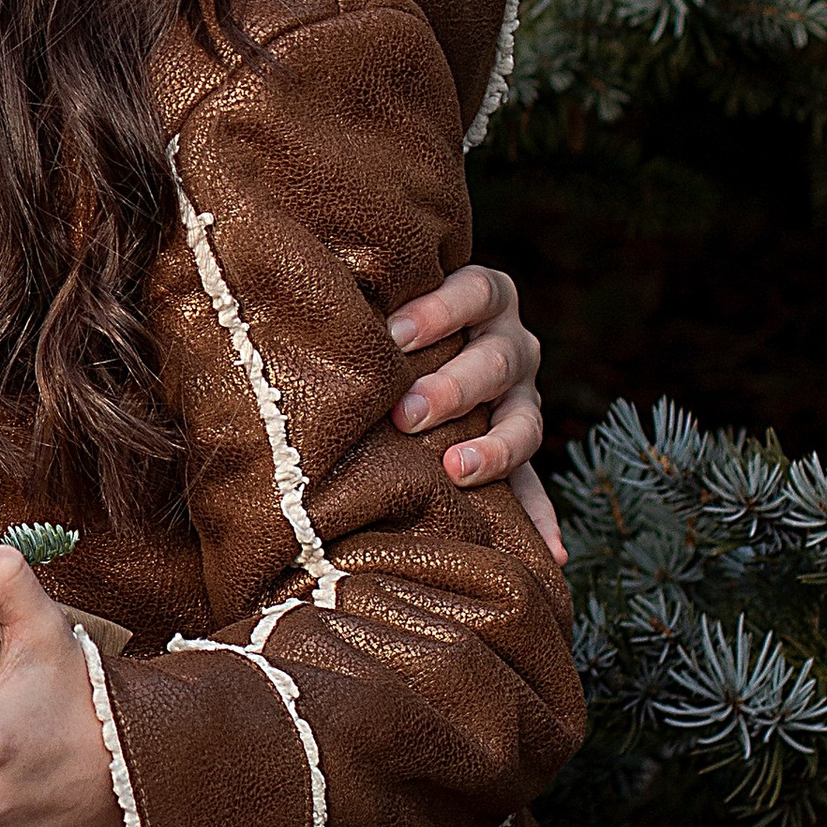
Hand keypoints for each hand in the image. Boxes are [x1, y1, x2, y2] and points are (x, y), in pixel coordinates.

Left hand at [386, 260, 563, 566]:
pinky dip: (541, 518)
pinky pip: (538, 486)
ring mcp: (523, 395)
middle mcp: (511, 342)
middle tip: (407, 413)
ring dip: (494, 449)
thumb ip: (364, 301)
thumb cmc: (383, 313)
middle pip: (497, 360)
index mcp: (483, 297)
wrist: (419, 343)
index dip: (438, 310)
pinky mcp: (519, 444)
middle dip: (453, 387)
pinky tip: (549, 554)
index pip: (473, 293)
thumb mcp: (387, 297)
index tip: (392, 333)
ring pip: (525, 420)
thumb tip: (276, 273)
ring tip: (459, 470)